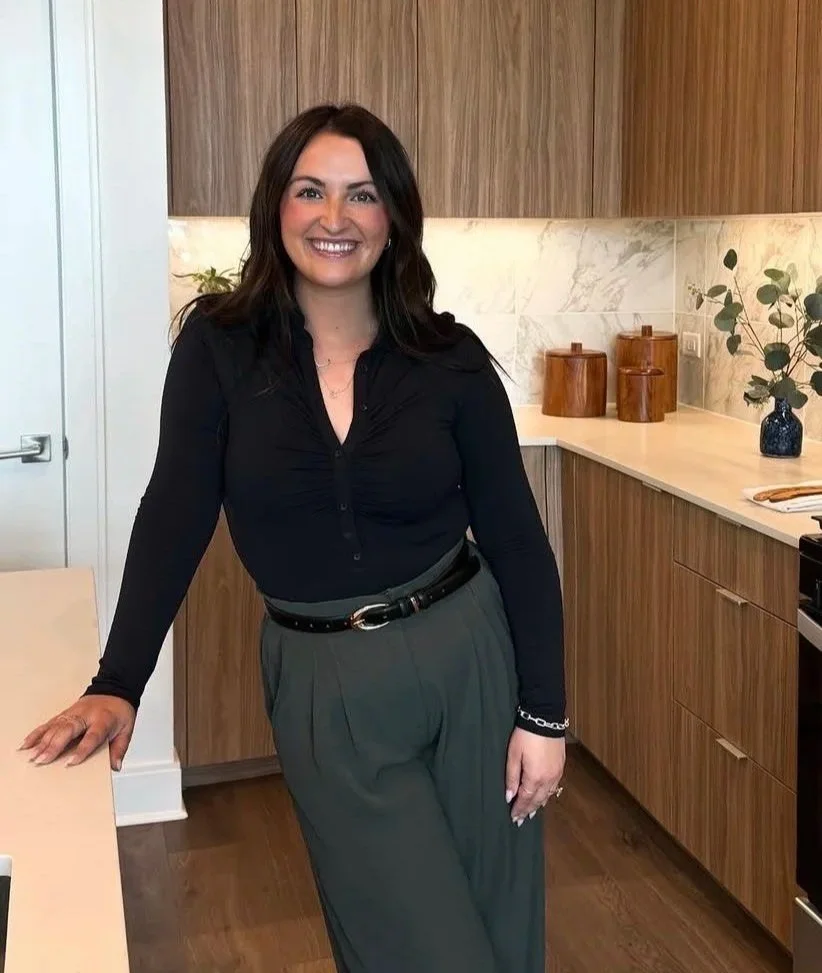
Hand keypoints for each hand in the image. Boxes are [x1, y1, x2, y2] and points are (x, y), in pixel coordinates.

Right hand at [19, 695, 135, 771]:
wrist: (115, 690)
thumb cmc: (119, 712)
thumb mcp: (127, 729)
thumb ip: (120, 748)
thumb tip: (115, 766)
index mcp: (103, 720)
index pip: (92, 736)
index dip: (82, 750)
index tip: (71, 762)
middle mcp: (85, 715)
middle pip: (68, 730)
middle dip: (53, 746)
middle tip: (42, 761)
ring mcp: (73, 714)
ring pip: (55, 727)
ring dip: (42, 742)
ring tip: (31, 756)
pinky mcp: (64, 714)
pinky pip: (48, 724)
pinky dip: (37, 733)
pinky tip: (27, 743)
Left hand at [505, 728, 565, 824]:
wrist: (545, 719)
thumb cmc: (525, 736)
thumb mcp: (513, 755)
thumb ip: (511, 777)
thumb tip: (509, 796)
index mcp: (534, 777)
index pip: (526, 799)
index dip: (519, 809)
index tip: (513, 818)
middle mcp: (548, 779)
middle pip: (537, 800)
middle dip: (528, 810)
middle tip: (521, 820)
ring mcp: (556, 773)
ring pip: (547, 795)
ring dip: (539, 805)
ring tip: (532, 813)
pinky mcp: (561, 766)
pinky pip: (554, 787)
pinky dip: (547, 795)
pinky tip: (544, 797)